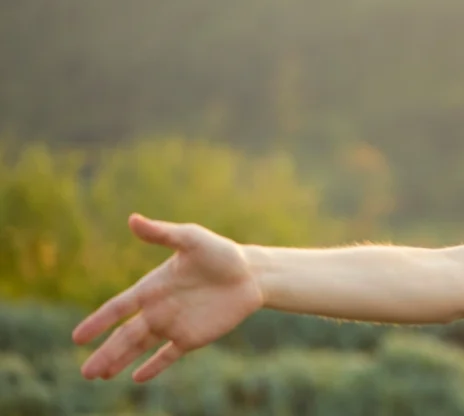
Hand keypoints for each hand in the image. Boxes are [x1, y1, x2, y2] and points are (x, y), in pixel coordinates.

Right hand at [72, 214, 262, 382]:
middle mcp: (158, 309)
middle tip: (86, 373)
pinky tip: (138, 378)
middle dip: (105, 353)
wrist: (252, 274)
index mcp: (152, 287)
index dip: (97, 322)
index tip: (77, 338)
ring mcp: (174, 324)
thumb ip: (162, 234)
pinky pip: (168, 355)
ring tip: (100, 376)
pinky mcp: (193, 337)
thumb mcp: (191, 239)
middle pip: (125, 335)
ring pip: (140, 348)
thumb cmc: (221, 253)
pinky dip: (154, 366)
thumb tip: (132, 219)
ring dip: (121, 361)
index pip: (117, 308)